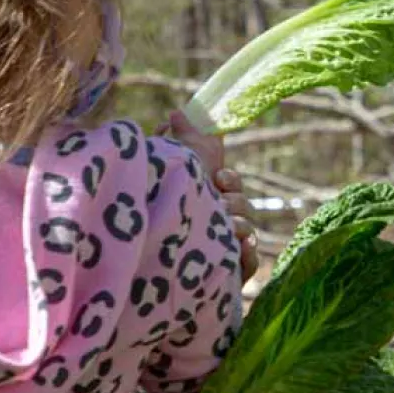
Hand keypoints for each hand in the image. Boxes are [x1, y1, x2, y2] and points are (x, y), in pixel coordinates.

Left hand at [161, 112, 258, 282]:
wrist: (142, 280)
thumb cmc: (157, 224)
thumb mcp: (169, 180)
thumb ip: (177, 146)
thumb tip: (176, 113)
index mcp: (205, 198)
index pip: (230, 183)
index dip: (229, 179)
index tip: (218, 177)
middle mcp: (219, 221)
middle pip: (242, 204)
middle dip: (234, 200)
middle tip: (219, 202)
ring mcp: (226, 248)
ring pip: (248, 232)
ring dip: (238, 225)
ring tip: (224, 228)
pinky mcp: (229, 275)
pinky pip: (251, 264)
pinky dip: (247, 257)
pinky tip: (237, 250)